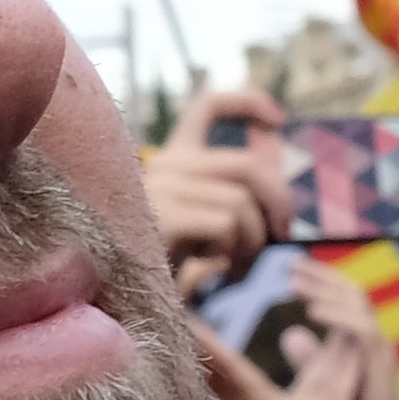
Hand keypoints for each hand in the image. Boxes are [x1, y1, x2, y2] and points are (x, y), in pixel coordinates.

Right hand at [142, 80, 292, 282]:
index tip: (279, 120)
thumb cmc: (161, 268)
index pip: (208, 105)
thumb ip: (225, 205)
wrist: (116, 296)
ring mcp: (162, 189)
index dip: (248, 102)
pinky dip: (233, 252)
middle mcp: (165, 166)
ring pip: (241, 202)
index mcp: (172, 160)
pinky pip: (227, 225)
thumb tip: (280, 205)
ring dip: (254, 241)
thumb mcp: (197, 227)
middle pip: (247, 165)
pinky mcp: (163, 216)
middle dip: (278, 200)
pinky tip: (215, 269)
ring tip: (238, 267)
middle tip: (282, 234)